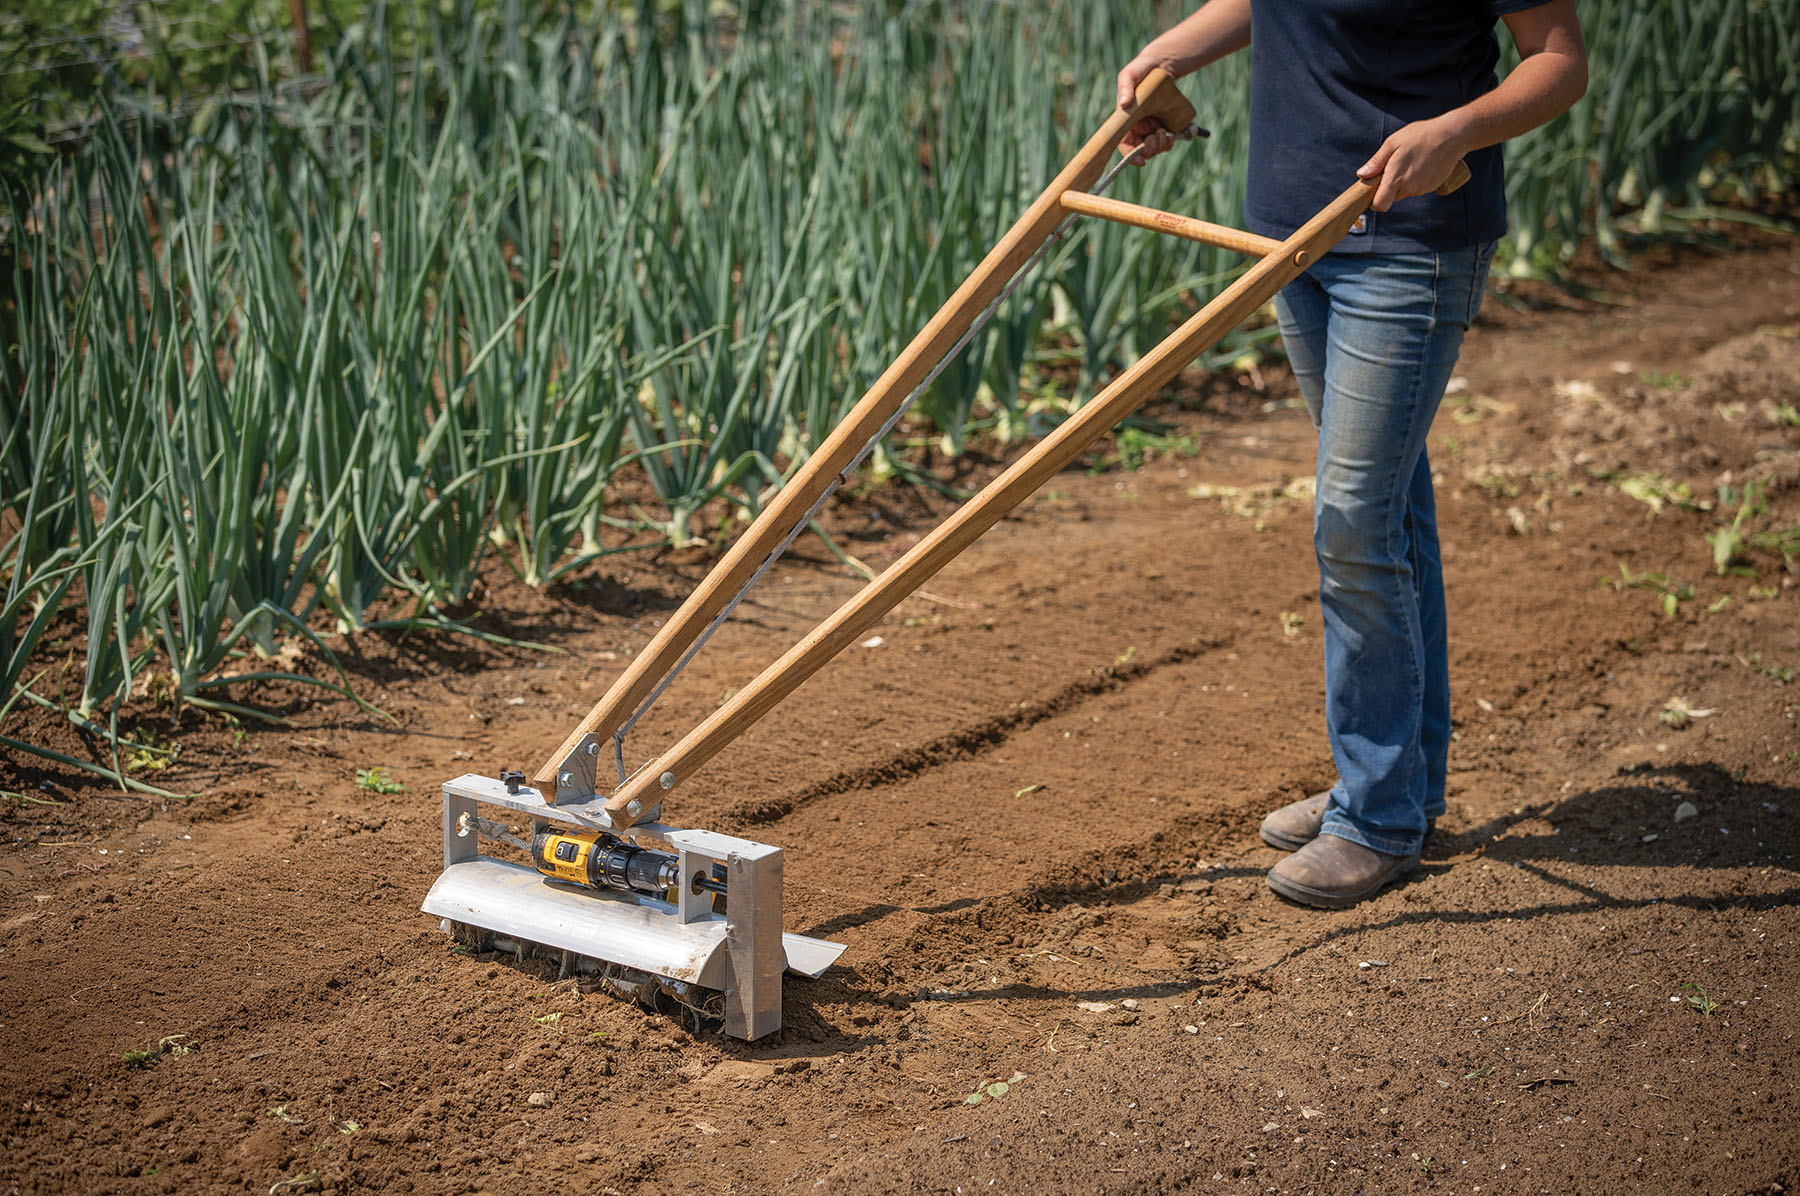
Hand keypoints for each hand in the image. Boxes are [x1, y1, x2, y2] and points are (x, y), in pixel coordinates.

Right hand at [1116, 55, 1178, 162]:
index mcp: (1125, 121)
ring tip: (1163, 131)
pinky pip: (1165, 143)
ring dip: (1159, 146)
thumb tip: (1123, 104)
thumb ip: (1125, 87)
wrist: (1161, 66)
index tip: (1141, 160)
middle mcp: (1136, 128)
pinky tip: (1171, 136)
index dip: (1129, 156)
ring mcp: (1150, 128)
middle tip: (1157, 135)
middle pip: (1139, 150)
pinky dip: (1168, 143)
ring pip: (1153, 149)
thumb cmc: (1141, 70)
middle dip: (1149, 149)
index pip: (1123, 144)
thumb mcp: (1130, 75)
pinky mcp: (1163, 126)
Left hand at [1356, 117, 1470, 210]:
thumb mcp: (1393, 143)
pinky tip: (1422, 163)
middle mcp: (1409, 188)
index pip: (1379, 205)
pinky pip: (1418, 188)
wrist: (1453, 135)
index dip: (1374, 201)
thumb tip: (1362, 175)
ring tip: (1411, 160)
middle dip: (1389, 186)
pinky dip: (1416, 179)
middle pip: (1391, 197)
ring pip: (1405, 192)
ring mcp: (1422, 189)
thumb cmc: (1421, 135)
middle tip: (1394, 165)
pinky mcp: (1432, 187)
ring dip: (1403, 182)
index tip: (1374, 189)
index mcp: (1395, 179)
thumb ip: (1376, 162)